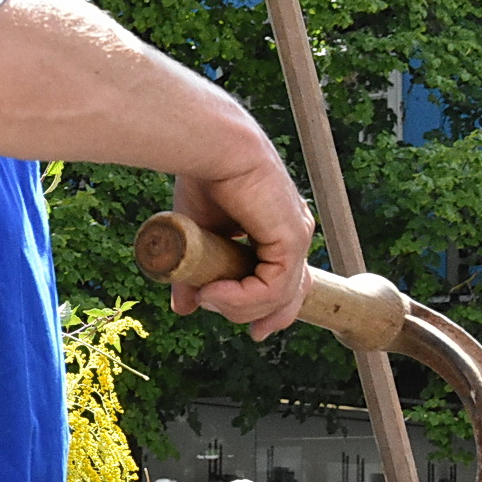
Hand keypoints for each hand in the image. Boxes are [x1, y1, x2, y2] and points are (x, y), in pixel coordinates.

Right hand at [168, 155, 313, 340]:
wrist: (210, 147)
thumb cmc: (202, 177)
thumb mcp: (195, 235)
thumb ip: (194, 271)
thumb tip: (185, 307)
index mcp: (275, 227)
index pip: (283, 277)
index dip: (269, 307)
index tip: (255, 331)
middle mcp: (292, 231)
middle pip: (293, 292)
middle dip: (272, 318)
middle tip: (254, 334)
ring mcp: (296, 235)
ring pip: (279, 295)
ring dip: (240, 307)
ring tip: (207, 298)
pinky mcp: (292, 238)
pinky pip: (272, 287)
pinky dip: (242, 298)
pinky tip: (213, 293)